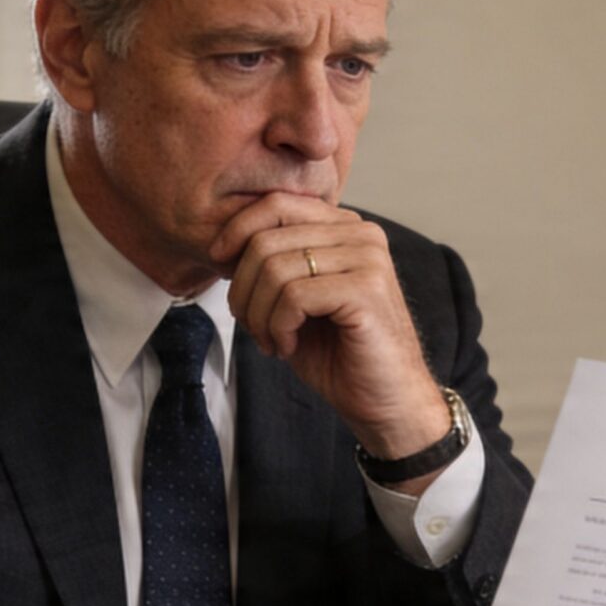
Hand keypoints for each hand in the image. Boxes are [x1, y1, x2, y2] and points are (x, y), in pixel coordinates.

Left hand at [211, 196, 452, 471]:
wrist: (387, 402)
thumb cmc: (340, 354)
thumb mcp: (297, 300)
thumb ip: (274, 264)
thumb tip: (224, 247)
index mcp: (345, 227)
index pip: (277, 203)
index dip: (238, 230)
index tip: (218, 263)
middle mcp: (361, 233)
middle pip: (268, 238)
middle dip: (243, 288)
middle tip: (251, 325)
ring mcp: (367, 259)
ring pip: (275, 268)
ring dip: (258, 314)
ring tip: (271, 341)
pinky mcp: (366, 290)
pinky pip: (293, 296)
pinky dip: (278, 326)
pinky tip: (287, 347)